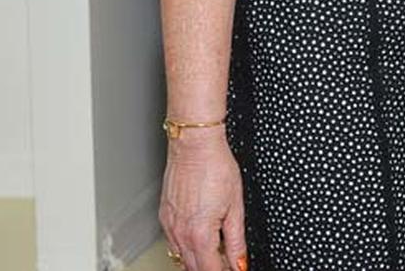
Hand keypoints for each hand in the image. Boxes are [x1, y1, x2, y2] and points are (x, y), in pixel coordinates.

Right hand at [159, 130, 247, 270]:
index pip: (210, 270)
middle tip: (228, 262)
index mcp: (200, 234)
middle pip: (194, 267)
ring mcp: (170, 226)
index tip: (234, 269)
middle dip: (212, 268)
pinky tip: (200, 238)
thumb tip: (240, 261)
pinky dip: (187, 246)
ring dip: (198, 260)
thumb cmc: (215, 167)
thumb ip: (237, 239)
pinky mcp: (164, 216)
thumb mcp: (236, 206)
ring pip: (182, 257)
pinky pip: (174, 242)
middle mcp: (180, 233)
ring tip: (217, 252)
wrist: (194, 146)